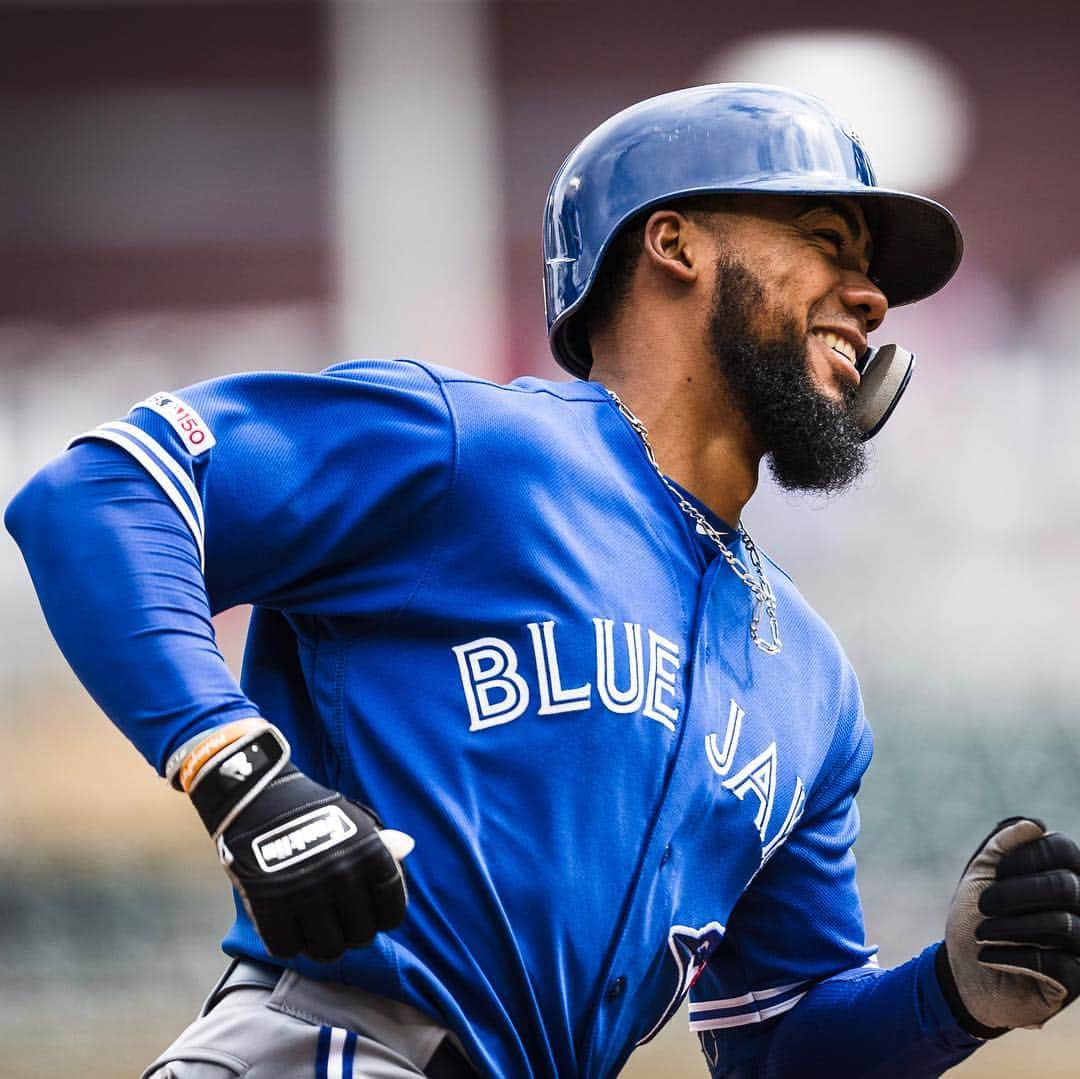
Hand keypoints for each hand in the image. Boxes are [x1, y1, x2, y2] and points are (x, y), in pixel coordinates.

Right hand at [180, 721, 410, 961]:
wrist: (257, 797)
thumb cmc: (312, 810)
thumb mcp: (354, 820)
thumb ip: (382, 843)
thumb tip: (408, 847)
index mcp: (370, 855)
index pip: (392, 911)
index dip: (383, 917)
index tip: (372, 913)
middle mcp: (343, 876)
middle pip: (361, 936)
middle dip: (353, 932)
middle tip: (341, 921)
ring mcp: (306, 893)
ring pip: (328, 950)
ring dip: (323, 943)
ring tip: (317, 928)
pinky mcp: (270, 905)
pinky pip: (287, 948)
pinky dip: (289, 943)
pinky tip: (290, 927)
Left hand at [938, 817, 1079, 1036]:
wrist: (961, 970)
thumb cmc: (976, 917)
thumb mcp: (981, 875)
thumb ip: (1003, 846)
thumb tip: (1035, 825)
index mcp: (1062, 876)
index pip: (1065, 849)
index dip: (1027, 856)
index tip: (996, 871)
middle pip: (1065, 887)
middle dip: (1015, 894)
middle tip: (983, 905)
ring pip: (1063, 924)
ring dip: (1010, 927)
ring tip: (982, 933)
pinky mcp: (1075, 981)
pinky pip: (1057, 964)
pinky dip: (1012, 956)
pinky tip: (988, 955)